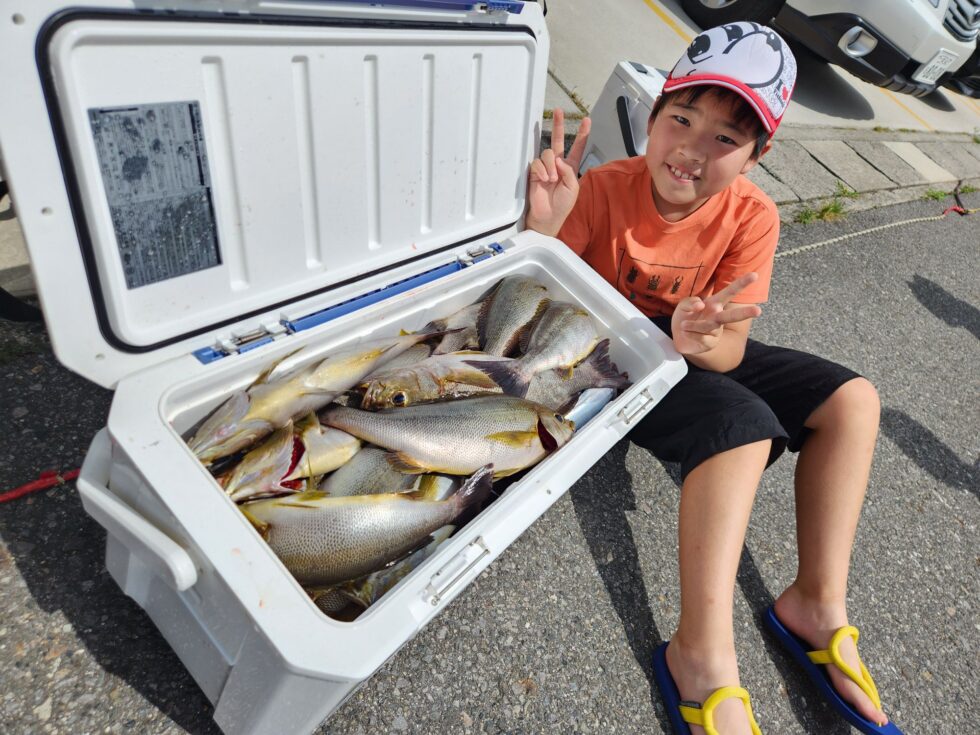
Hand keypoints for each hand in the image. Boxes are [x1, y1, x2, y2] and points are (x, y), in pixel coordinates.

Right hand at [527, 108, 590, 235]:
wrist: (548, 216)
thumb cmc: (562, 204)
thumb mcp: (573, 188)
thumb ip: (568, 171)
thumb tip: (557, 159)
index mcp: (570, 167)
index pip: (577, 147)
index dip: (582, 134)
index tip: (586, 120)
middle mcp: (558, 164)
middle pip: (558, 140)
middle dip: (558, 125)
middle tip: (558, 111)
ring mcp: (545, 167)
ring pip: (547, 153)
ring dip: (551, 166)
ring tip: (552, 180)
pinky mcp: (535, 172)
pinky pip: (538, 163)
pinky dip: (543, 170)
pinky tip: (545, 180)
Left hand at [671, 273, 762, 355]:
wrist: (677, 337)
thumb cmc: (685, 316)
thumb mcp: (684, 305)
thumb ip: (691, 302)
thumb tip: (701, 305)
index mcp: (715, 303)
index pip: (729, 292)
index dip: (741, 284)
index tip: (755, 275)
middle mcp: (718, 316)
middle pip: (733, 315)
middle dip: (745, 313)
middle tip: (758, 311)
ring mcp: (716, 331)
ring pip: (708, 326)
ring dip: (694, 325)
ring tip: (684, 324)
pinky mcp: (710, 343)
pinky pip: (700, 336)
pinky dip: (689, 333)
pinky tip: (686, 333)